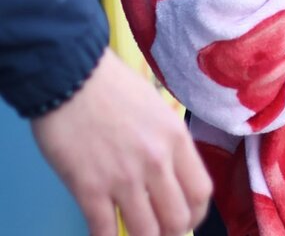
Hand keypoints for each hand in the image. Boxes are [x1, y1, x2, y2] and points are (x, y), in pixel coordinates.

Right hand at [31, 48, 211, 235]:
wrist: (72, 75)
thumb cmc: (111, 86)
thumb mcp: (155, 107)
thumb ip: (165, 142)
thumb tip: (167, 175)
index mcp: (175, 138)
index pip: (201, 192)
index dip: (195, 214)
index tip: (183, 218)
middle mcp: (156, 161)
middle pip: (178, 219)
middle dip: (169, 232)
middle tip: (157, 230)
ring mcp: (123, 178)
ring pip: (146, 233)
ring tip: (133, 235)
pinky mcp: (90, 189)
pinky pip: (105, 232)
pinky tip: (105, 235)